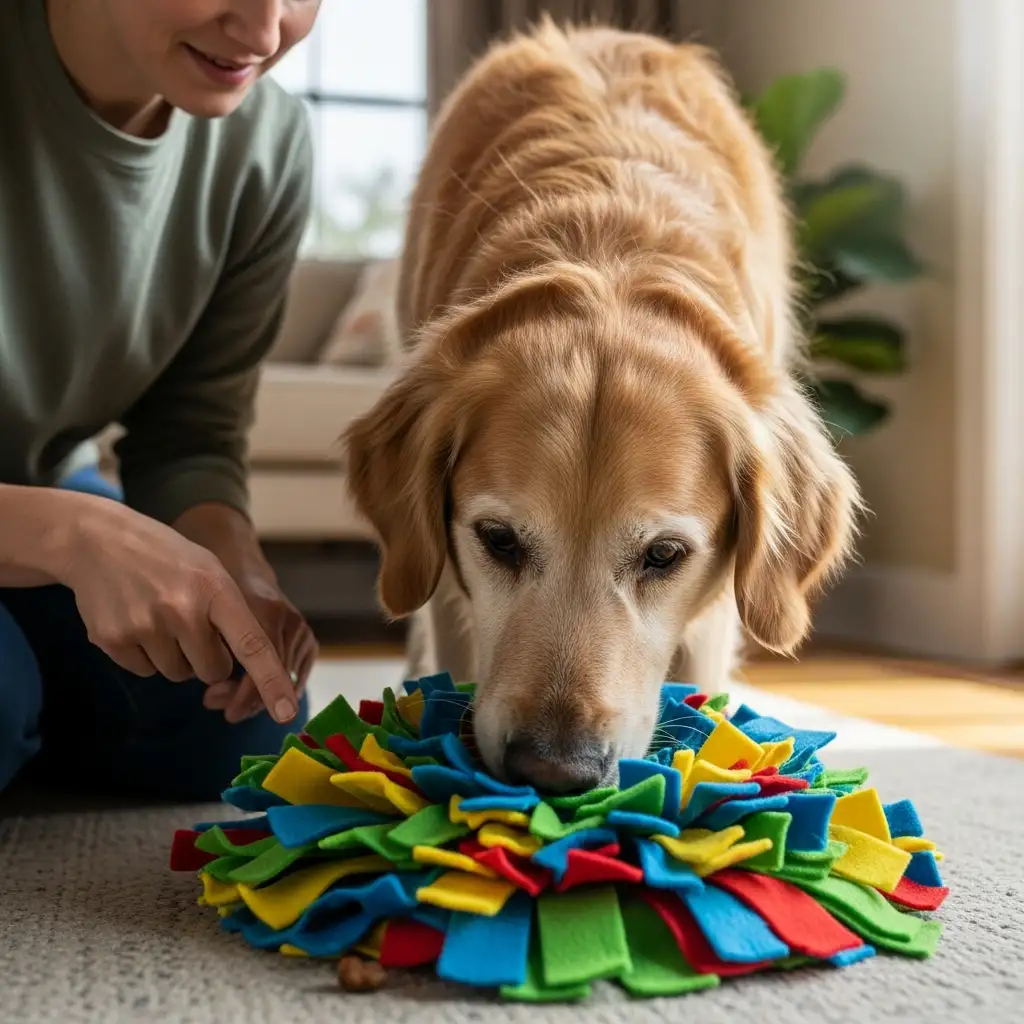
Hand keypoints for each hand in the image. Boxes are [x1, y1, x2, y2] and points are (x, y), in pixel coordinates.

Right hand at [57, 496, 299, 723]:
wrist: (98, 541)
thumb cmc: (168, 559)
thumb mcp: (210, 569)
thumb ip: (231, 614)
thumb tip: (248, 668)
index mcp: (215, 589)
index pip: (252, 644)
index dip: (271, 680)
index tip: (287, 712)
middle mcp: (182, 610)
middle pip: (213, 671)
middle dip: (209, 659)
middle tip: (192, 625)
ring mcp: (145, 626)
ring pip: (179, 675)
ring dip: (176, 656)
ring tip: (161, 617)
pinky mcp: (112, 640)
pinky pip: (145, 672)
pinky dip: (146, 655)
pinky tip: (136, 621)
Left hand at [203, 568, 317, 722]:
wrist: (244, 570)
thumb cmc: (219, 592)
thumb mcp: (210, 617)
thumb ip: (213, 653)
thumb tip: (213, 697)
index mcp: (268, 613)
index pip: (263, 666)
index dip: (246, 696)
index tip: (227, 712)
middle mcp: (292, 623)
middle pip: (275, 679)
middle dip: (246, 699)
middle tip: (213, 701)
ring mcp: (304, 632)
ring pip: (285, 683)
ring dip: (257, 696)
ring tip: (227, 696)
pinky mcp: (310, 643)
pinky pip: (294, 679)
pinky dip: (273, 690)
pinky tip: (250, 691)